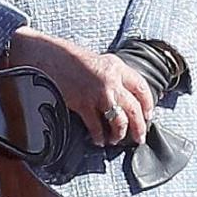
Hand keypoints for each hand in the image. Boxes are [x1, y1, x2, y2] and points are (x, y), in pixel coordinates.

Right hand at [8, 28, 154, 146]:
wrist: (48, 57)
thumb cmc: (72, 59)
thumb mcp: (99, 62)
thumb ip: (114, 77)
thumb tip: (125, 98)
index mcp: (117, 67)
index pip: (141, 88)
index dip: (148, 104)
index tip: (148, 115)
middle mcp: (111, 80)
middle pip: (134, 108)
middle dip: (139, 126)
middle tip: (139, 137)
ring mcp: (97, 93)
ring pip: (118, 120)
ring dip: (119, 134)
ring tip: (116, 139)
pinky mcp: (82, 103)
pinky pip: (96, 126)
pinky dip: (99, 136)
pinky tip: (99, 140)